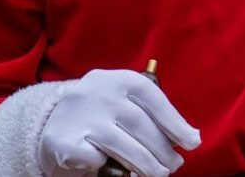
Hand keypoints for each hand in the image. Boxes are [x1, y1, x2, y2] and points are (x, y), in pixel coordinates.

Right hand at [37, 69, 200, 176]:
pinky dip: (110, 167)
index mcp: (115, 78)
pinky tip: (115, 168)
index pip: (150, 96)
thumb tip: (190, 136)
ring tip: (159, 173)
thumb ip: (150, 113)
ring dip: (146, 164)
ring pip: (123, 144)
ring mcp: (79, 116)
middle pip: (139, 123)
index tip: (192, 141)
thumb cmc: (100, 115)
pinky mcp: (65, 141)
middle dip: (162, 148)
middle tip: (175, 164)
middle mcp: (96, 92)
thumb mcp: (123, 103)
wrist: (52, 125)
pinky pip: (97, 159)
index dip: (174, 121)